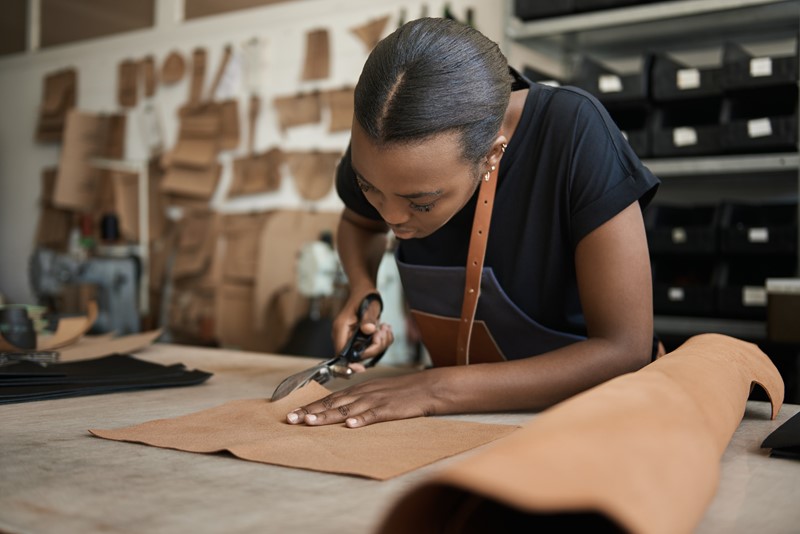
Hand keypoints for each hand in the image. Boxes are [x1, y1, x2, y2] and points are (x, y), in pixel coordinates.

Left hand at [286, 371, 440, 427]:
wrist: (428, 387)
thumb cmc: (402, 392)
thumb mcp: (377, 391)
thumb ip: (359, 399)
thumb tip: (341, 410)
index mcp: (360, 390)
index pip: (330, 399)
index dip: (310, 406)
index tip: (292, 415)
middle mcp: (363, 393)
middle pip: (333, 403)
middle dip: (310, 411)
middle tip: (291, 420)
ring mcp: (376, 400)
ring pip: (347, 409)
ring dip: (328, 415)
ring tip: (311, 422)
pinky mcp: (389, 409)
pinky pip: (373, 415)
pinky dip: (361, 420)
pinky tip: (350, 425)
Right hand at [332, 293, 393, 367]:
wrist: (365, 291)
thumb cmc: (364, 296)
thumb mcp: (369, 306)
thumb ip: (368, 319)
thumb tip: (369, 330)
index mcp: (340, 329)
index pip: (342, 354)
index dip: (352, 363)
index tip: (361, 368)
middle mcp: (343, 336)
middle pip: (357, 355)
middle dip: (374, 346)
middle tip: (382, 332)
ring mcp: (351, 338)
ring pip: (367, 352)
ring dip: (381, 343)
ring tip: (385, 328)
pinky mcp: (360, 339)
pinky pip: (371, 347)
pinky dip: (382, 341)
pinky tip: (384, 329)